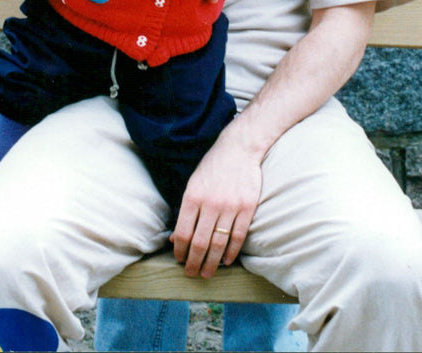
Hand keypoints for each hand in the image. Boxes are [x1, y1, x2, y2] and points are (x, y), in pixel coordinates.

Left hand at [170, 128, 261, 278]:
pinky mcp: (247, 208)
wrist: (239, 149)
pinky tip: (226, 260)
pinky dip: (231, 252)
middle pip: (200, 243)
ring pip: (219, 243)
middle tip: (192, 274)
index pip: (183, 233)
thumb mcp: (193, 184)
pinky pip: (237, 236)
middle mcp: (210, 203)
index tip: (179, 260)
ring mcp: (230, 206)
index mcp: (193, 197)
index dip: (179, 251)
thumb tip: (175, 239)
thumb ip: (185, 211)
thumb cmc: (212, 167)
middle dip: (194, 263)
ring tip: (207, 273)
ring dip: (212, 263)